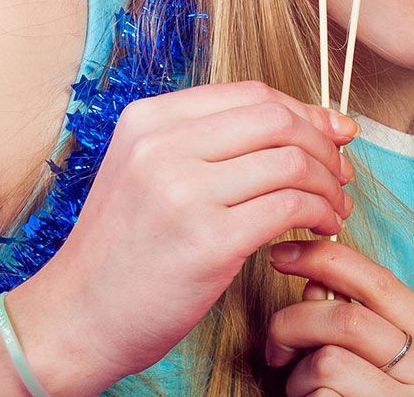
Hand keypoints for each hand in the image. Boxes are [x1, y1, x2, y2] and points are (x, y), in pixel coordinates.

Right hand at [12, 80, 357, 389]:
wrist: (73, 319)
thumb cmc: (123, 250)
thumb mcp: (149, 173)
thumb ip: (214, 143)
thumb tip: (311, 122)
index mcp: (149, 120)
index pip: (252, 94)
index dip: (305, 112)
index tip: (333, 135)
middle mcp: (163, 147)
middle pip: (278, 121)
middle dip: (323, 145)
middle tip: (340, 174)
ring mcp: (184, 192)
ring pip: (292, 162)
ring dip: (328, 185)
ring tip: (334, 208)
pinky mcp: (207, 241)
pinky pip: (289, 208)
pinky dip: (319, 214)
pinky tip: (320, 230)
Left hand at [267, 239, 413, 396]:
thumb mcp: (375, 362)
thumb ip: (355, 319)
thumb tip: (315, 281)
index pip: (382, 283)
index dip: (327, 259)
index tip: (283, 253)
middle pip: (348, 318)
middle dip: (294, 322)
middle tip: (277, 343)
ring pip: (329, 358)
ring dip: (298, 373)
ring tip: (302, 390)